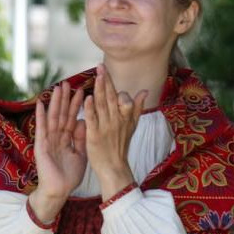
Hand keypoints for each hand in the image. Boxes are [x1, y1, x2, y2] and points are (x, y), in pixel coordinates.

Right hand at [30, 81, 86, 222]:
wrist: (59, 191)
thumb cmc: (69, 176)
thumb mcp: (81, 154)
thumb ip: (81, 138)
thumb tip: (82, 121)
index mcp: (66, 139)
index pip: (71, 118)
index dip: (76, 105)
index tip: (81, 91)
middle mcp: (56, 137)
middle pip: (61, 114)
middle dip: (64, 99)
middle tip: (68, 83)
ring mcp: (47, 140)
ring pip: (52, 117)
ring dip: (54, 103)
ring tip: (57, 88)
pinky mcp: (41, 145)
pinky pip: (41, 128)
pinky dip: (40, 116)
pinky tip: (40, 104)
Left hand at [84, 64, 145, 198]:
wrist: (115, 168)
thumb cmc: (120, 147)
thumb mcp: (132, 126)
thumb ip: (137, 108)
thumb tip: (145, 91)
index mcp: (124, 117)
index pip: (119, 98)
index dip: (112, 85)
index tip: (105, 70)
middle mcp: (116, 120)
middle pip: (111, 98)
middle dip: (106, 81)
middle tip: (100, 66)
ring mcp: (106, 127)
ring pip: (103, 105)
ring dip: (100, 90)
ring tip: (97, 75)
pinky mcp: (95, 135)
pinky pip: (93, 119)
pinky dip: (90, 108)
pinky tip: (87, 98)